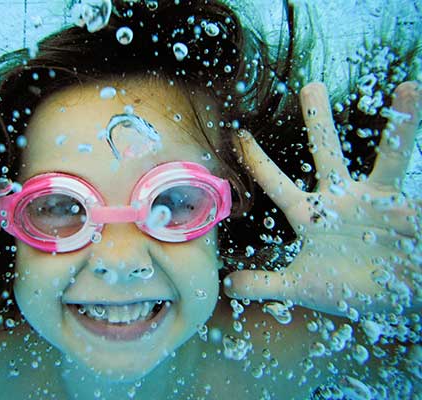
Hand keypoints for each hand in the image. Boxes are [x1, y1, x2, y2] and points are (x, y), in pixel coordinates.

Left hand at [224, 82, 420, 317]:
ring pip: (389, 158)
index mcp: (310, 214)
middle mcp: (343, 199)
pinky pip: (416, 185)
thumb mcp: (302, 286)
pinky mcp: (408, 210)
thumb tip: (228, 285)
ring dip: (401, 125)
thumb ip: (265, 284)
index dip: (257, 160)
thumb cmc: (347, 288)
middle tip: (310, 84)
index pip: (276, 182)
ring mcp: (378, 201)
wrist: (390, 299)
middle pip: (327, 152)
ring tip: (410, 88)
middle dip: (319, 120)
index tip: (239, 135)